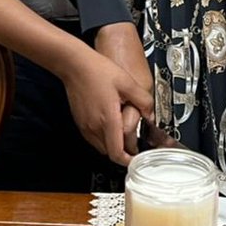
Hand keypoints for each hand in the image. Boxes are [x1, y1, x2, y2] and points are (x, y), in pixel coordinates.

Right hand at [62, 46, 153, 166]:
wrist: (74, 64)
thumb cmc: (97, 70)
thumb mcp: (127, 82)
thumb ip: (142, 100)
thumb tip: (151, 114)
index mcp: (108, 119)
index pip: (117, 153)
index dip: (128, 161)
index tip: (137, 159)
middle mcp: (94, 126)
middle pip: (110, 153)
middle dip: (123, 153)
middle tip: (134, 146)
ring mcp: (85, 125)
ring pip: (101, 147)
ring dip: (112, 146)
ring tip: (123, 134)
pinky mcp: (80, 122)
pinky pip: (93, 138)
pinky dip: (103, 138)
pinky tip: (110, 125)